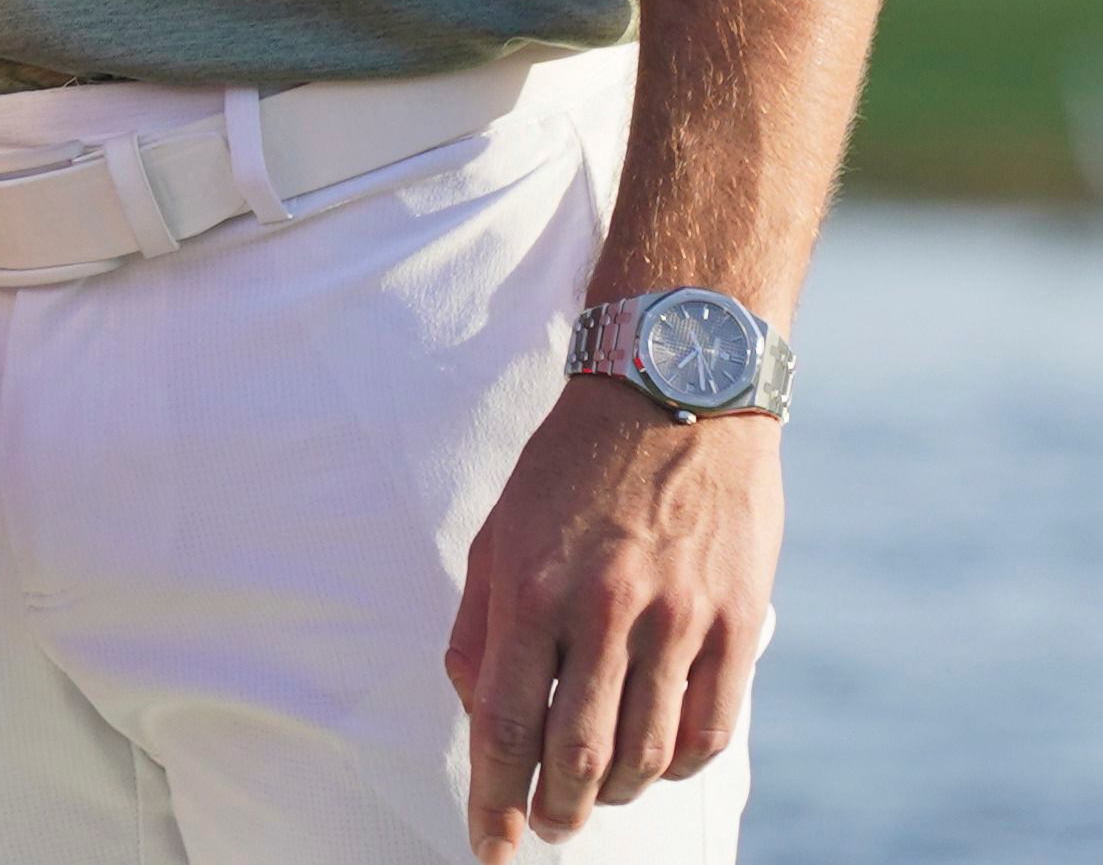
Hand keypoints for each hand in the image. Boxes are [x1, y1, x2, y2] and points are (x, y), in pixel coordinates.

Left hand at [447, 377, 775, 855]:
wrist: (677, 392)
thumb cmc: (573, 467)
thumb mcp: (502, 529)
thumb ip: (484, 621)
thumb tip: (476, 706)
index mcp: (532, 584)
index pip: (504, 719)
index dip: (494, 796)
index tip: (490, 848)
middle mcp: (604, 607)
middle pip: (575, 752)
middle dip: (557, 808)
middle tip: (550, 827)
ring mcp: (677, 618)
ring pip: (644, 753)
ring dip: (614, 792)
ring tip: (595, 796)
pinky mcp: (736, 623)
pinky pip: (708, 731)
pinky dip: (676, 764)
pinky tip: (654, 760)